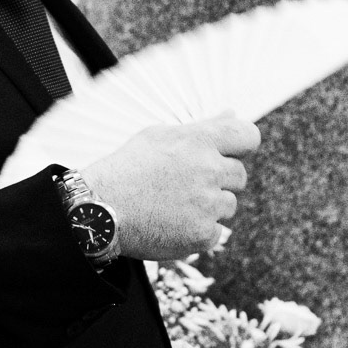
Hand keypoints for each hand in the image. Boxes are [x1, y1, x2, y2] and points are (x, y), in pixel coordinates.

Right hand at [79, 112, 259, 260]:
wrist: (100, 210)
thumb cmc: (125, 171)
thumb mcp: (158, 137)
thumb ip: (201, 127)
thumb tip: (232, 114)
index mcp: (198, 141)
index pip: (247, 136)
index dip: (241, 146)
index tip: (229, 154)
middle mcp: (208, 170)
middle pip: (239, 176)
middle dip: (218, 180)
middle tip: (185, 185)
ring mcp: (207, 204)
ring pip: (228, 205)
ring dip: (208, 207)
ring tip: (173, 205)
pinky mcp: (203, 234)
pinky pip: (215, 232)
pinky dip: (196, 231)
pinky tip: (171, 224)